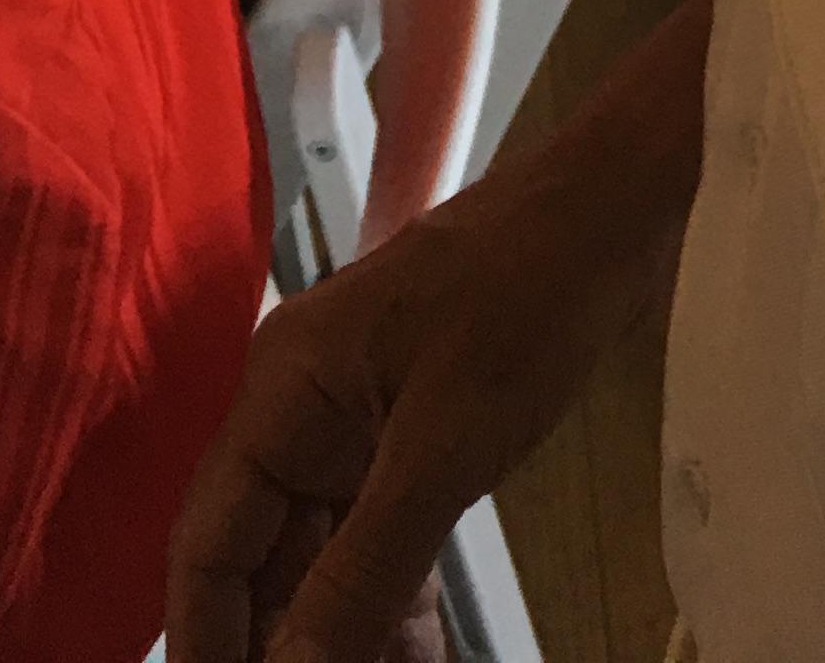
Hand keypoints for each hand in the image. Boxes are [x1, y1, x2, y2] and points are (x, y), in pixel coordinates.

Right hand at [167, 194, 612, 660]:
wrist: (618, 207)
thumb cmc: (531, 289)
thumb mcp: (444, 446)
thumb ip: (363, 568)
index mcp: (279, 393)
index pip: (206, 547)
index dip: (207, 642)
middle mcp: (301, 410)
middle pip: (263, 562)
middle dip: (286, 644)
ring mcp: (357, 421)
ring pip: (323, 559)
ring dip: (343, 635)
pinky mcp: (412, 431)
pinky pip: (379, 535)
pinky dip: (392, 601)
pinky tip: (415, 656)